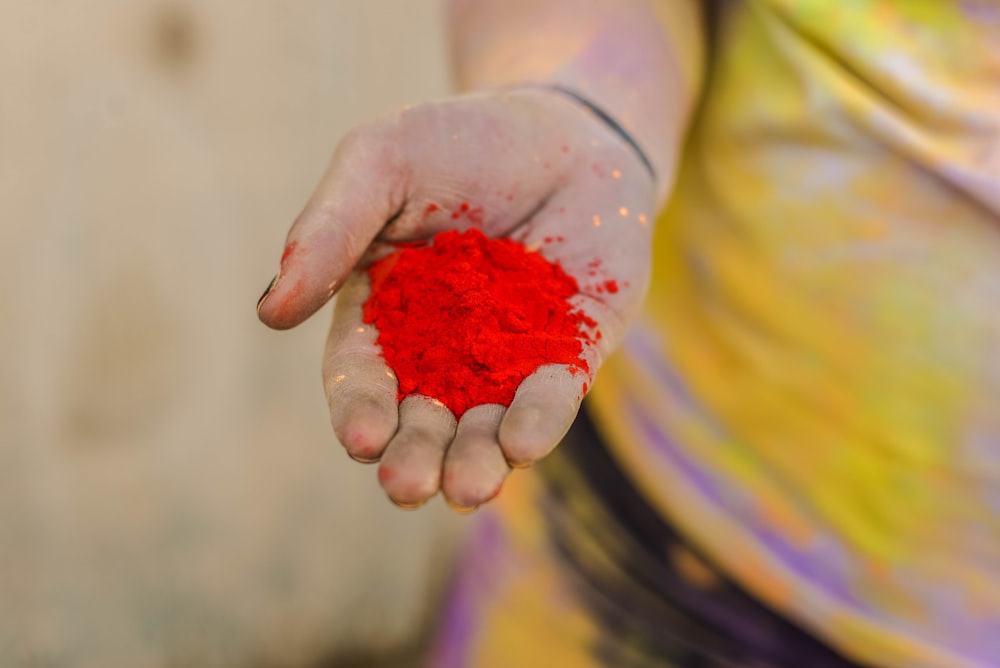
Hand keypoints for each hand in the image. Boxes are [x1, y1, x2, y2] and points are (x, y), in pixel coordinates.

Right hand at [257, 88, 656, 509]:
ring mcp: (511, 354)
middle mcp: (445, 349)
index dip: (358, 409)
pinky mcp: (574, 348)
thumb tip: (268, 311)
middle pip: (422, 417)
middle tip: (408, 484)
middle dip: (414, 454)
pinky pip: (556, 392)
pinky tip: (525, 444)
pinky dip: (540, 418)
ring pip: (487, 423)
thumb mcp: (381, 164)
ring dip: (475, 459)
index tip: (362, 438)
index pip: (362, 374)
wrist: (566, 124)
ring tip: (469, 488)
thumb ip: (329, 231)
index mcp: (385, 313)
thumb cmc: (460, 141)